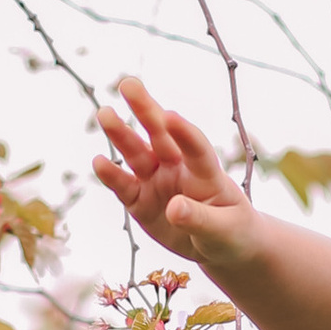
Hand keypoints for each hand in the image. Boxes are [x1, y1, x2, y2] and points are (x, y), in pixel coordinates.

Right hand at [92, 76, 258, 281]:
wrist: (220, 246)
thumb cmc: (232, 232)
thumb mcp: (224, 231)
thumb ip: (200, 219)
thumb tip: (174, 209)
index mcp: (206, 173)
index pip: (196, 148)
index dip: (185, 133)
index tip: (170, 116)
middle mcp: (178, 169)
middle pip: (161, 135)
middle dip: (145, 110)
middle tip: (128, 84)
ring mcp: (157, 182)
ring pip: (136, 153)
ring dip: (121, 134)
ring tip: (105, 113)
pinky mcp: (140, 200)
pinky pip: (123, 186)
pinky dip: (110, 175)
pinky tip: (98, 161)